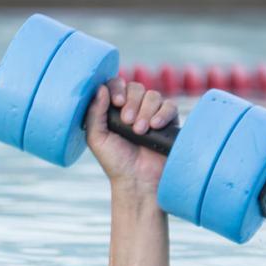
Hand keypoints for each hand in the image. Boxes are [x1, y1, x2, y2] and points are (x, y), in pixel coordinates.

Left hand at [85, 78, 178, 195]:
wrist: (138, 180)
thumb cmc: (115, 161)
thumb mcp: (97, 138)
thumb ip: (95, 113)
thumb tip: (101, 87)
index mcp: (114, 110)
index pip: (116, 85)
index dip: (117, 88)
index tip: (116, 103)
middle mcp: (133, 108)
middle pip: (135, 87)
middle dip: (131, 103)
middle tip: (127, 122)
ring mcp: (152, 113)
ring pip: (152, 95)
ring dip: (145, 111)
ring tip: (140, 131)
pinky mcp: (169, 121)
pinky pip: (170, 106)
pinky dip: (162, 113)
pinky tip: (155, 126)